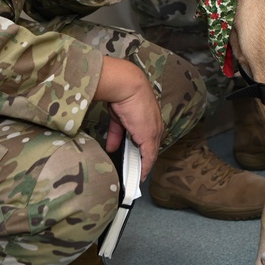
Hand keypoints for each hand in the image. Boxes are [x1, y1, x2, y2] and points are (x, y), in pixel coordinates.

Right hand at [94, 56, 164, 179]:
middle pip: (150, 147)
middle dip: (142, 160)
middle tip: (135, 172)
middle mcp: (154, 125)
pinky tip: (140, 177)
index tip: (137, 160)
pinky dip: (144, 168)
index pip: (148, 138)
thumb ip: (116, 134)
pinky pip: (148, 157)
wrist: (126, 86)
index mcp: (149, 118)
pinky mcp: (149, 137)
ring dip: (142, 166)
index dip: (142, 150)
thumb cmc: (122, 95)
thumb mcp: (118, 118)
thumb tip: (110, 148)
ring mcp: (153, 132)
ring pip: (149, 154)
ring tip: (136, 178)